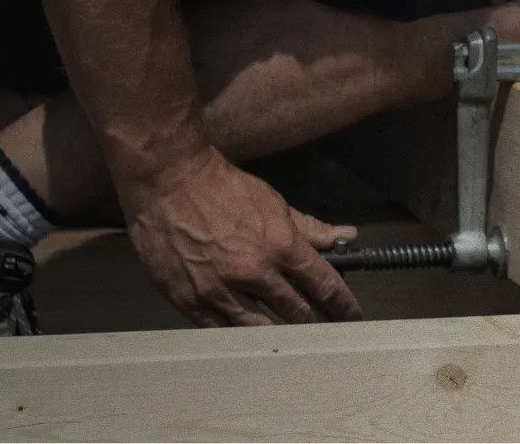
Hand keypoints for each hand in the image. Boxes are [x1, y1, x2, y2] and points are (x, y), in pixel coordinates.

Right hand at [117, 148, 361, 325]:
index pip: (324, 285)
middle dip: (314, 322)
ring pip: (260, 328)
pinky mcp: (190, 300)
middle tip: (322, 329)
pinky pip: (221, 331)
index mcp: (281, 246)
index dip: (343, 305)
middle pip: (297, 312)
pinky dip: (238, 334)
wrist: (169, 181)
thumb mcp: (273, 203)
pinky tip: (247, 335)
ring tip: (288, 337)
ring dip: (278, 333)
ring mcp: (220, 290)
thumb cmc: (222, 188)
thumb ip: (310, 228)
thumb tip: (346, 237)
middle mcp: (254, 273)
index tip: (351, 316)